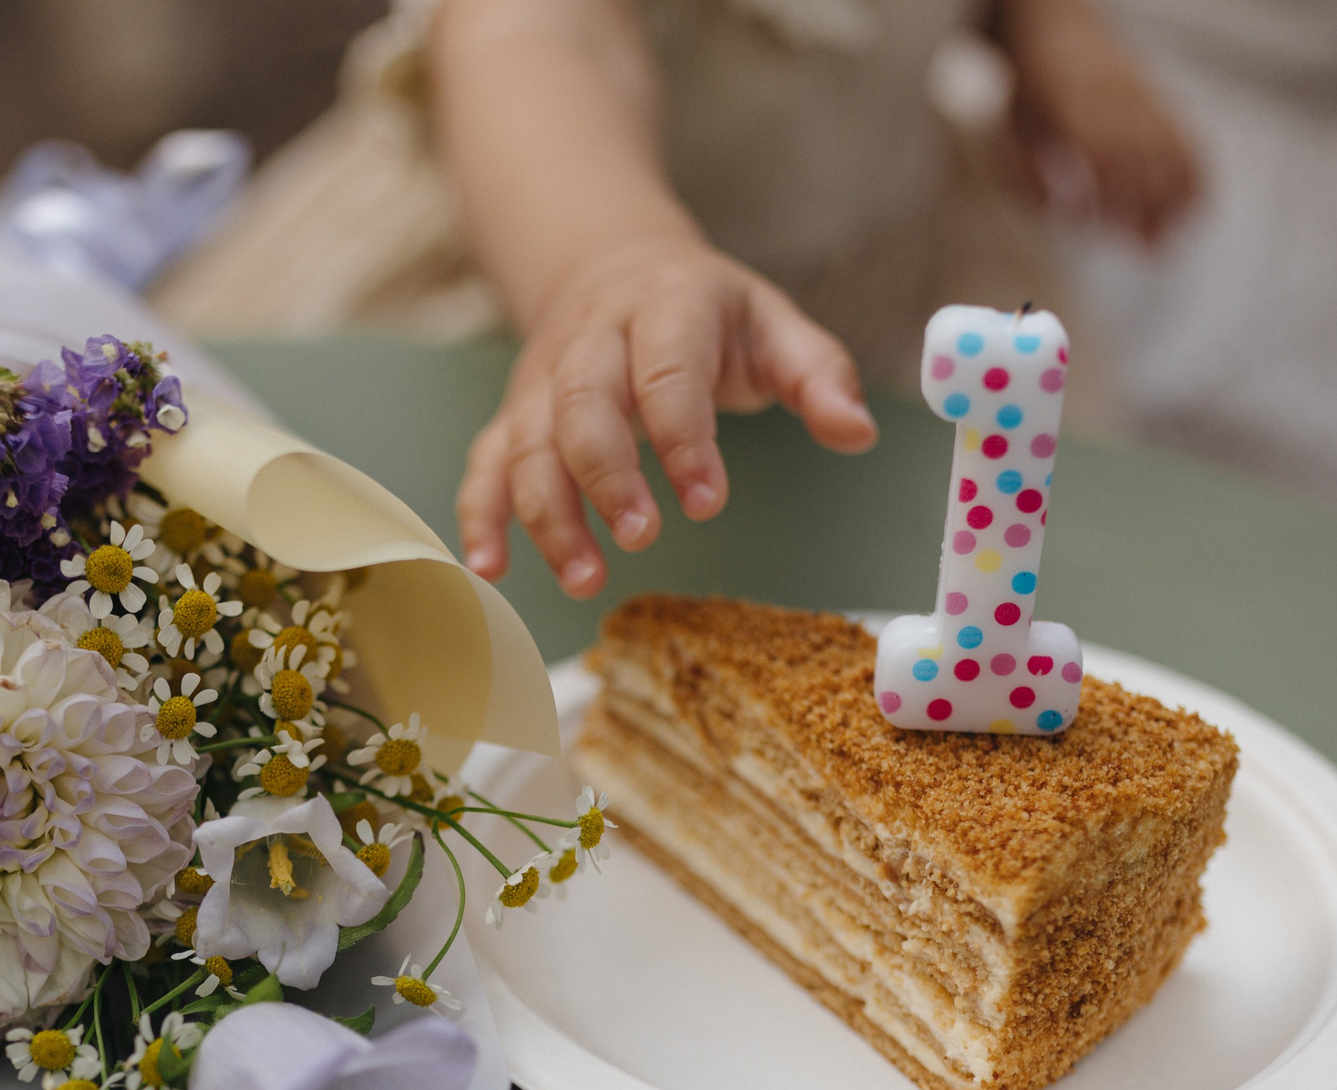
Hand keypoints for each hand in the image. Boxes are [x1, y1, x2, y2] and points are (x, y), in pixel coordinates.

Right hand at [457, 234, 878, 596]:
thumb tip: (857, 433)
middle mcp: (592, 340)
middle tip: (641, 537)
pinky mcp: (513, 416)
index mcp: (664, 308)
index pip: (666, 370)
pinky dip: (479, 516)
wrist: (611, 264)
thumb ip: (819, 375)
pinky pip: (485, 463)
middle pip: (581, 403)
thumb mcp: (772, 324)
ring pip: (527, 442)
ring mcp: (543, 380)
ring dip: (546, 512)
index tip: (707, 501)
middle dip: (604, 474)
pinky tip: (488, 569)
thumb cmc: (705, 312)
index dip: (682, 436)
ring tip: (582, 578)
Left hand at [1000, 0, 1200, 244]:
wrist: (1054, 25)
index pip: (1103, 158)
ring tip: (1173, 238)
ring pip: (1170, 148)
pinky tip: (1194, 205)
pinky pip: (1185, 133)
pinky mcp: (1155, 96)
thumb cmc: (1029, 88)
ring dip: (1176, 197)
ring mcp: (1139, 97)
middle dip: (1150, 208)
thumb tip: (1067, 218)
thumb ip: (1032, 180)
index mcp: (1072, 112)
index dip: (1112, 197)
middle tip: (1150, 252)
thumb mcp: (1013, 134)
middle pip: (1143, 159)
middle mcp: (1112, 103)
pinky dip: (1194, 170)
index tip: (1111, 232)